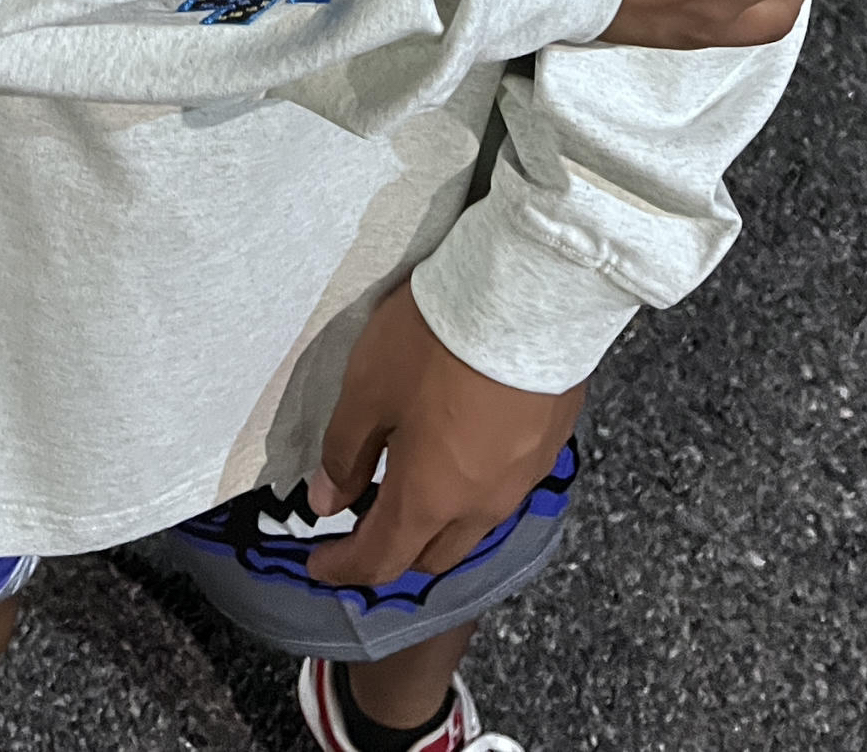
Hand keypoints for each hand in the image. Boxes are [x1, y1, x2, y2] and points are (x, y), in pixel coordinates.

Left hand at [302, 281, 583, 587]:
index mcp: (429, 500)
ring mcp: (522, 479)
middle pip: (430, 556)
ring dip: (435, 523)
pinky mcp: (548, 444)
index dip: (343, 568)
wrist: (528, 297)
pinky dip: (472, 490)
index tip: (318, 564)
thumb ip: (344, 453)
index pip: (380, 560)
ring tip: (410, 485)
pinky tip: (462, 452)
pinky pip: (503, 490)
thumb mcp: (367, 390)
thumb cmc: (435, 343)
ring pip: (472, 528)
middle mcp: (480, 505)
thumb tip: (327, 501)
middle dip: (391, 552)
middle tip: (361, 522)